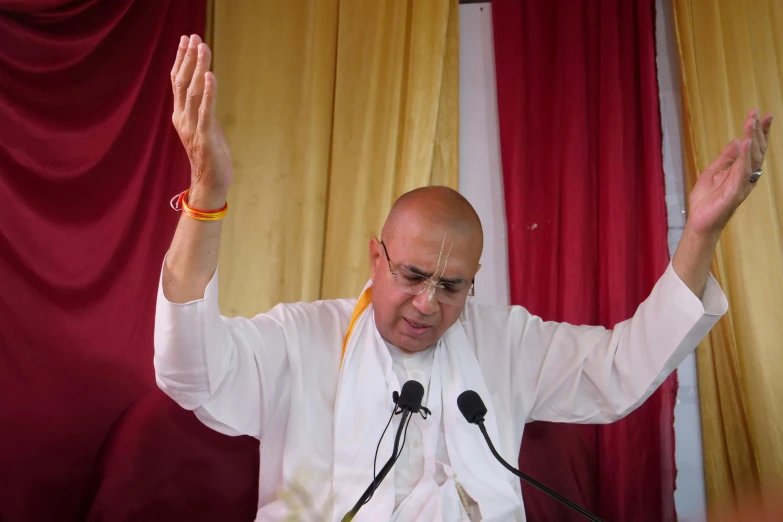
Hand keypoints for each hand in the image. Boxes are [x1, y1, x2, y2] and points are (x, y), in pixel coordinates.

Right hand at [170, 34, 232, 207]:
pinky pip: (206, 111)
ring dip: (198, 68)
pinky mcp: (205, 137)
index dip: (181, 60)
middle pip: (183, 82)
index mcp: (181, 115)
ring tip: (202, 48)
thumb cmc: (211, 156)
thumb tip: (207, 89)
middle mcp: (183, 119)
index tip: (186, 40)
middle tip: (194, 36)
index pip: (178, 82)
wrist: (211, 184)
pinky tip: (210, 76)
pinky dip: (208, 92)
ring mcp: (192, 128)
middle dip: (188, 58)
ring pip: (193, 92)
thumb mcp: (206, 127)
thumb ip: (204, 109)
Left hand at [686, 109, 772, 238]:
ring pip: (751, 157)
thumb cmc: (706, 200)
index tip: (763, 115)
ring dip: (751, 138)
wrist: (698, 220)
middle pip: (756, 149)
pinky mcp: (735, 191)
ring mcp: (742, 183)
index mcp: (741, 170)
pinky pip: (742, 171)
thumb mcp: (713, 171)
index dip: (760, 132)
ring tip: (751, 122)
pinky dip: (744, 156)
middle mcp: (746, 175)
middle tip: (756, 114)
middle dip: (757, 131)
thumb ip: (726, 157)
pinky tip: (744, 143)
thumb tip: (736, 140)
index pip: (754, 148)